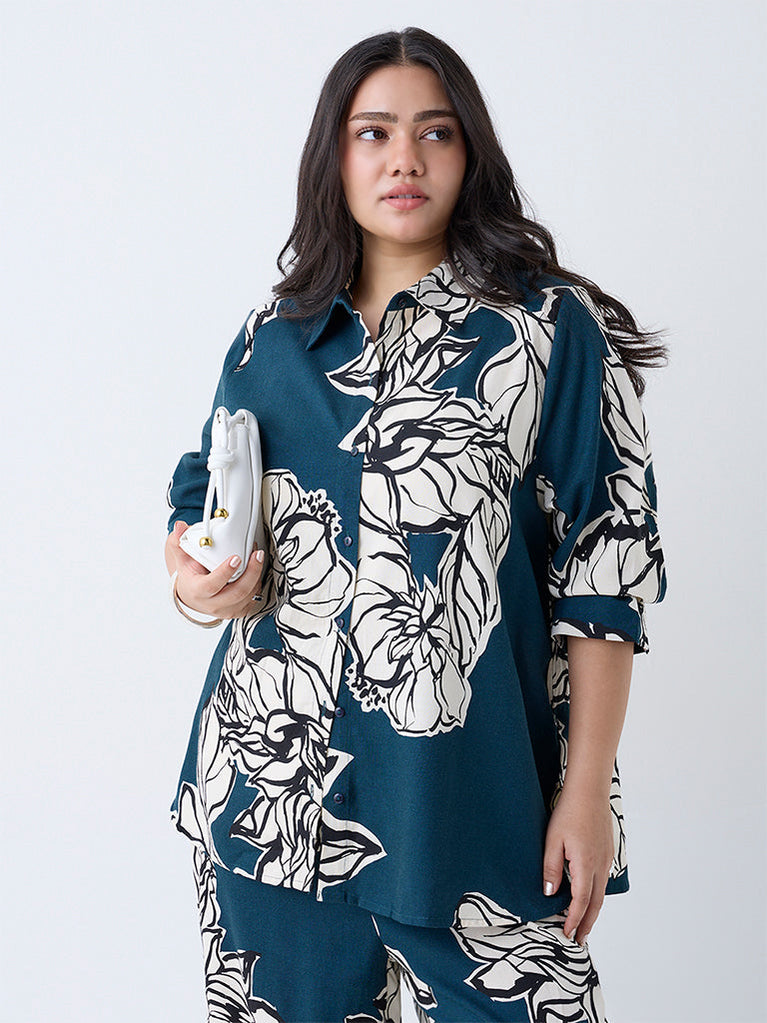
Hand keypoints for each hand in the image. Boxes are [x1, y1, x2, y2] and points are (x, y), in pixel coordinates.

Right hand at [165, 520, 265, 619]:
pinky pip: (252, 601)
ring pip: (248, 597)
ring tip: (258, 558)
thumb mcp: (182, 558)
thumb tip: (180, 526)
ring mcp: (226, 610)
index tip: (236, 558)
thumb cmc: (190, 576)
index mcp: (197, 591)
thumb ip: (180, 541)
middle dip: (251, 572)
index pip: (212, 584)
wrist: (192, 595)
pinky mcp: (236, 612)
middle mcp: (212, 604)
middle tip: (257, 554)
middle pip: (237, 592)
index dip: (225, 572)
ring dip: (256, 577)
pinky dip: (257, 585)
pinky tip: (255, 572)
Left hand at [542, 784, 613, 945]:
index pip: (581, 902)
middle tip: (579, 940)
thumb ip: (551, 868)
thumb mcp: (552, 840)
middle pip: (595, 903)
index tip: (566, 934)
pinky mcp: (607, 851)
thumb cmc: (569, 812)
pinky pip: (603, 879)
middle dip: (587, 924)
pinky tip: (589, 896)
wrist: (589, 790)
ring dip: (593, 911)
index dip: (574, 920)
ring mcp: (606, 858)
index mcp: (586, 865)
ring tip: (584, 924)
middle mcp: (600, 865)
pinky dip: (596, 894)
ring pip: (601, 892)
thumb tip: (550, 894)